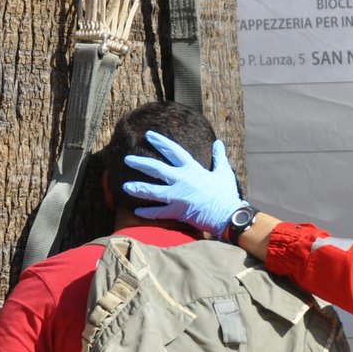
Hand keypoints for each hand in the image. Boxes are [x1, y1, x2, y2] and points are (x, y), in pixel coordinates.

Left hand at [122, 132, 243, 235]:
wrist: (227, 216)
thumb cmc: (226, 194)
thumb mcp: (224, 172)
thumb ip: (219, 157)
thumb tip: (218, 143)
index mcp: (192, 169)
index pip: (174, 151)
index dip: (161, 142)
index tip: (149, 135)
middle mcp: (181, 180)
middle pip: (156, 169)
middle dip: (140, 163)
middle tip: (127, 159)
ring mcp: (177, 197)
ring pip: (152, 191)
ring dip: (138, 188)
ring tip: (125, 187)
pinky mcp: (176, 212)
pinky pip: (157, 212)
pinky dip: (147, 212)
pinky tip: (136, 211)